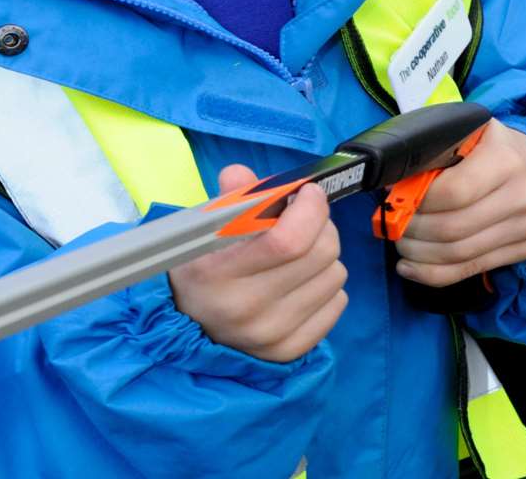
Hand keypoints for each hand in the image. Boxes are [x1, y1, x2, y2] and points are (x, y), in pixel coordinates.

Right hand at [170, 167, 347, 362]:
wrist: (187, 328)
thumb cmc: (200, 267)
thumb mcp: (201, 230)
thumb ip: (227, 199)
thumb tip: (243, 175)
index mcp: (217, 273)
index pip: (287, 241)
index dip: (309, 210)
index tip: (308, 193)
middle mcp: (246, 308)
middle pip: (320, 254)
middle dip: (321, 225)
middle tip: (306, 219)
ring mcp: (271, 334)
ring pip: (335, 276)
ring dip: (324, 256)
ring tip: (299, 255)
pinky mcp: (290, 351)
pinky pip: (337, 303)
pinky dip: (325, 286)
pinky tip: (301, 283)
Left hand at [395, 119, 525, 286]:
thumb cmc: (491, 147)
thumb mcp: (466, 132)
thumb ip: (432, 151)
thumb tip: (390, 184)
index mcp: (505, 159)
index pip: (452, 192)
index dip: (416, 200)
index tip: (394, 197)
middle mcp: (523, 195)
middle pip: (452, 228)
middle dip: (410, 230)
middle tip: (390, 224)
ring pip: (459, 254)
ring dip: (418, 254)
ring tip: (400, 243)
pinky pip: (472, 269)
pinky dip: (434, 273)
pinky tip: (411, 267)